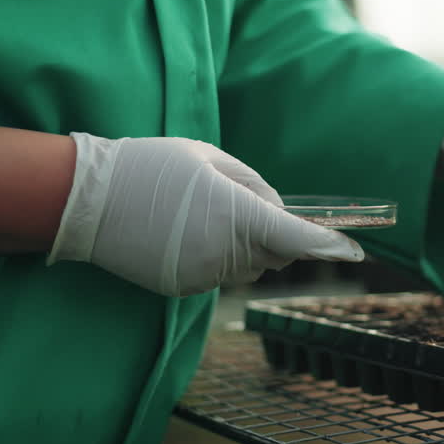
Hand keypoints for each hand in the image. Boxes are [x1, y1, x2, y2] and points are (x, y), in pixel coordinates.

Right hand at [48, 134, 363, 296]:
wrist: (88, 200)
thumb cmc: (150, 166)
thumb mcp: (207, 156)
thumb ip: (253, 184)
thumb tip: (279, 211)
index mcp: (235, 214)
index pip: (295, 238)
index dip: (328, 245)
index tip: (354, 250)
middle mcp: (223, 252)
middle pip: (273, 254)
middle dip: (272, 235)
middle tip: (237, 203)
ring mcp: (200, 275)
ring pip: (245, 266)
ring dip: (240, 246)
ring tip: (198, 212)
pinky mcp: (180, 287)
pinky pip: (215, 274)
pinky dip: (213, 257)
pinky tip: (181, 232)